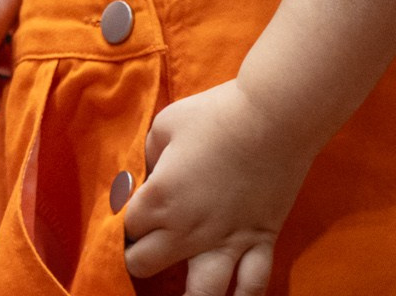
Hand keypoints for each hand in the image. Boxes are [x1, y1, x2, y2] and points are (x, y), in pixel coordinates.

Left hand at [122, 79, 316, 295]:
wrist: (273, 120)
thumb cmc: (212, 117)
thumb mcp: (163, 128)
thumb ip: (150, 159)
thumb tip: (151, 178)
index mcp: (159, 198)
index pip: (126, 227)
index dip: (122, 223)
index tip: (126, 216)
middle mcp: (188, 230)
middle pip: (147, 264)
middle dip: (138, 258)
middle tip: (141, 249)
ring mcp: (227, 242)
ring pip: (201, 292)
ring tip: (179, 294)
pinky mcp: (262, 242)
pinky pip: (253, 285)